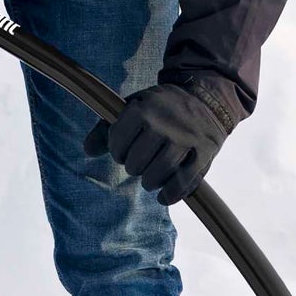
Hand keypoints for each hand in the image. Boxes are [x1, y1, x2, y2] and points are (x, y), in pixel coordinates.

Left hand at [84, 79, 236, 204]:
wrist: (207, 99)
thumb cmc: (163, 107)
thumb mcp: (134, 106)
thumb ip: (108, 128)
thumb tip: (88, 150)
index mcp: (143, 109)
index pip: (117, 143)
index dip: (117, 152)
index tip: (123, 151)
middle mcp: (164, 123)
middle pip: (136, 163)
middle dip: (134, 167)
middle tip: (139, 164)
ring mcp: (185, 138)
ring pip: (158, 174)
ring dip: (150, 182)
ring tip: (150, 179)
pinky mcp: (204, 152)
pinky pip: (183, 182)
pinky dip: (170, 194)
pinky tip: (164, 197)